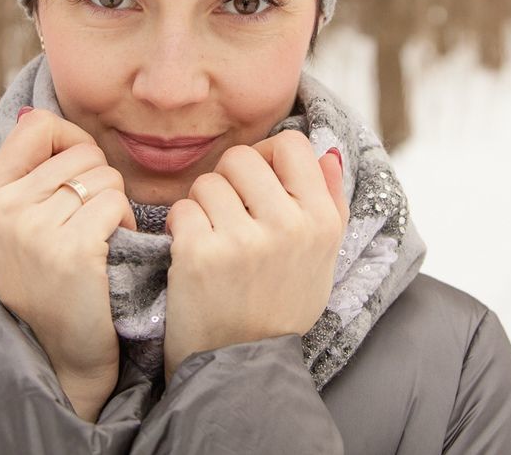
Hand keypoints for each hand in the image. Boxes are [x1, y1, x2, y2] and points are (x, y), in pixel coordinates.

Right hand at [0, 108, 136, 417]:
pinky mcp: (71, 248)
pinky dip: (126, 222)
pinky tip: (112, 248)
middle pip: (80, 151)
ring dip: (115, 204)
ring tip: (98, 238)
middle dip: (99, 180)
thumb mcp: (17, 221)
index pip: (38, 124)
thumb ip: (26, 170)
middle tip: (88, 221)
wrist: (61, 350)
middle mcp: (3, 206)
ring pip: (104, 176)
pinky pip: (116, 202)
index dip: (70, 141)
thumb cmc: (49, 278)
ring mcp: (34, 228)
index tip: (76, 173)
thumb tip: (36, 113)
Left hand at [161, 129, 348, 384]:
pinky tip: (194, 253)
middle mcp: (288, 226)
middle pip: (242, 157)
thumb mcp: (322, 259)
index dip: (267, 154)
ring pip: (207, 182)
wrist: (242, 366)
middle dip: (228, 181)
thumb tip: (325, 153)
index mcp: (322, 221)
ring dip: (203, 207)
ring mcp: (243, 240)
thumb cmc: (281, 308)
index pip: (293, 144)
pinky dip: (181, 228)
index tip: (258, 178)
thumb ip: (330, 202)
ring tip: (214, 239)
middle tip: (229, 213)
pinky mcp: (200, 254)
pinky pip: (182, 209)